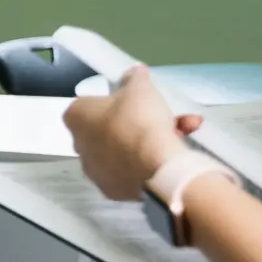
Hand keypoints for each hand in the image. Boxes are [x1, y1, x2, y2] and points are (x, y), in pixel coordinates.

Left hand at [64, 69, 198, 201]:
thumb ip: (135, 78)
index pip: (90, 104)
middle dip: (142, 120)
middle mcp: (80, 146)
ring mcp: (96, 170)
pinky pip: (135, 168)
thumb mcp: (140, 89)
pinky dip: (153, 159)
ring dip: (155, 137)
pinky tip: (177, 151)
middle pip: (112, 128)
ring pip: (127, 148)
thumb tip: (134, 72)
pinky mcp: (114, 189)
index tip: (138, 99)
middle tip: (166, 115)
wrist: (155, 164)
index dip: (116, 101)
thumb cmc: (139, 120)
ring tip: (186, 128)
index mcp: (75, 117)